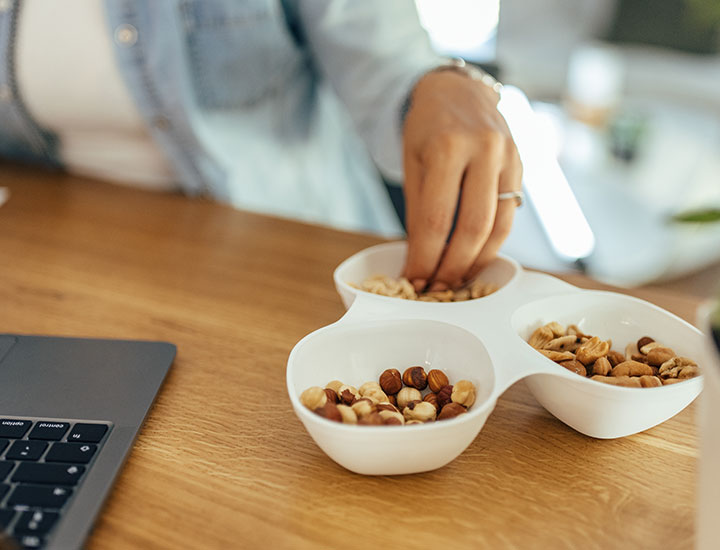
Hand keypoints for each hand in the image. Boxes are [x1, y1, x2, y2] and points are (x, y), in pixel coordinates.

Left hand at [401, 69, 521, 291]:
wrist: (458, 90)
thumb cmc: (426, 127)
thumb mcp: (412, 163)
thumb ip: (419, 209)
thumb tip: (420, 260)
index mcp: (448, 146)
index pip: (437, 220)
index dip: (425, 257)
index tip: (414, 279)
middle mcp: (485, 150)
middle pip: (473, 228)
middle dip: (452, 267)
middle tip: (436, 288)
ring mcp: (509, 157)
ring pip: (499, 227)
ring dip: (476, 262)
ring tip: (455, 281)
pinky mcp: (522, 165)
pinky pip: (511, 215)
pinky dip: (493, 243)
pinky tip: (475, 258)